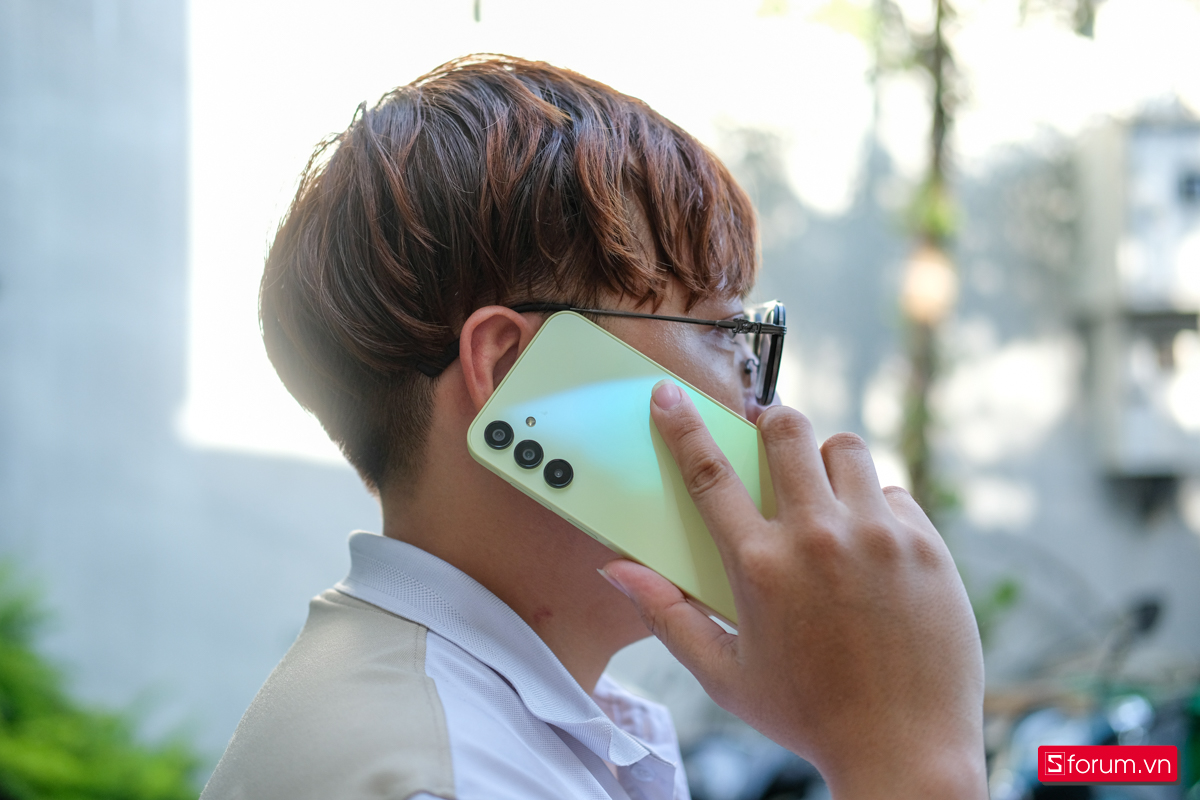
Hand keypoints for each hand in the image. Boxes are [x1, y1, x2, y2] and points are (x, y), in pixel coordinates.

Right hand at [601, 381, 986, 799]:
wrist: (905, 751)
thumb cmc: (807, 715)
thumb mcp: (724, 674)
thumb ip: (668, 614)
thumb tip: (615, 569)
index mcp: (761, 566)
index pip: (708, 473)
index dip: (684, 426)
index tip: (669, 394)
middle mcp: (819, 537)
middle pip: (788, 432)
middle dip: (772, 422)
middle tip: (768, 435)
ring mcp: (879, 537)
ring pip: (848, 449)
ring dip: (827, 460)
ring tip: (823, 493)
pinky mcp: (926, 546)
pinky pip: (894, 494)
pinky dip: (875, 506)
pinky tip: (869, 545)